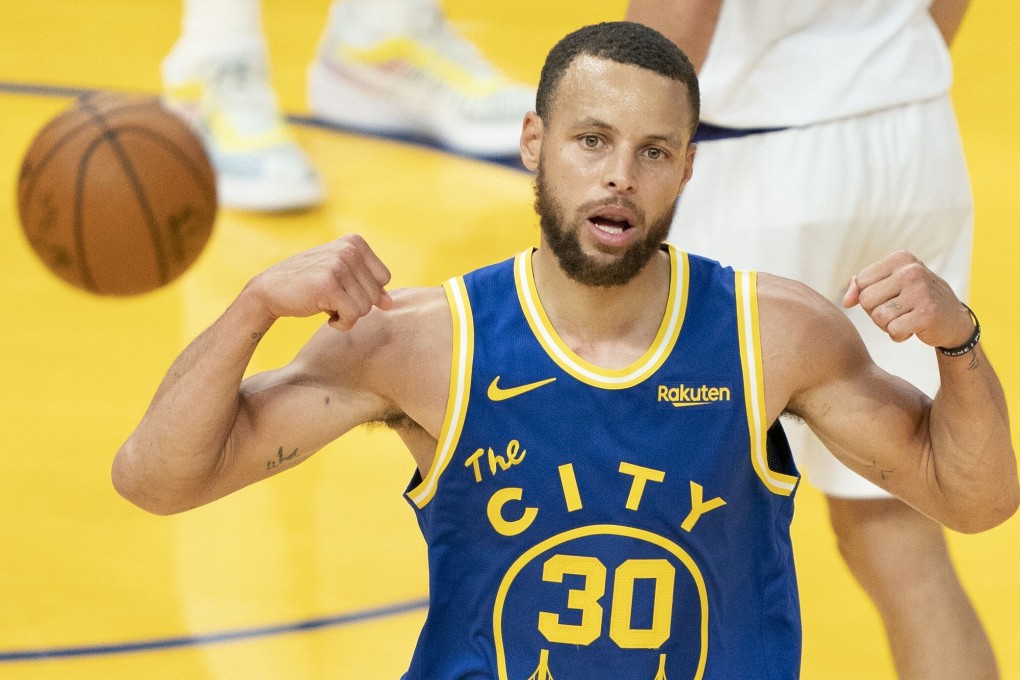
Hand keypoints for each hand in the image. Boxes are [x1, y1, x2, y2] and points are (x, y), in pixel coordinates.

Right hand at [247, 235, 392, 329]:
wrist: (268, 291)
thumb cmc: (307, 285)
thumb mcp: (340, 278)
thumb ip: (367, 286)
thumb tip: (390, 304)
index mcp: (354, 242)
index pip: (384, 278)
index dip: (365, 291)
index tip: (343, 289)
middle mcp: (349, 250)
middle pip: (376, 293)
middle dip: (356, 304)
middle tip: (331, 298)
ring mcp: (339, 265)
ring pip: (366, 307)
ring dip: (347, 315)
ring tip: (326, 304)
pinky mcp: (330, 285)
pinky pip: (353, 316)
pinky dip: (342, 323)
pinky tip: (326, 315)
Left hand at [841, 251, 972, 348]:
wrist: (954, 320)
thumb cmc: (915, 300)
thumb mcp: (891, 284)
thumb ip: (862, 287)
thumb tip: (846, 301)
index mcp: (900, 259)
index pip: (861, 281)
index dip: (869, 296)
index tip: (889, 298)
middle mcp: (911, 271)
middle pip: (866, 300)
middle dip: (876, 312)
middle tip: (897, 312)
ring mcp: (920, 291)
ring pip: (877, 317)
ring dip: (887, 325)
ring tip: (905, 319)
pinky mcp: (927, 314)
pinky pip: (893, 331)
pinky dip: (898, 335)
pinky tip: (913, 328)